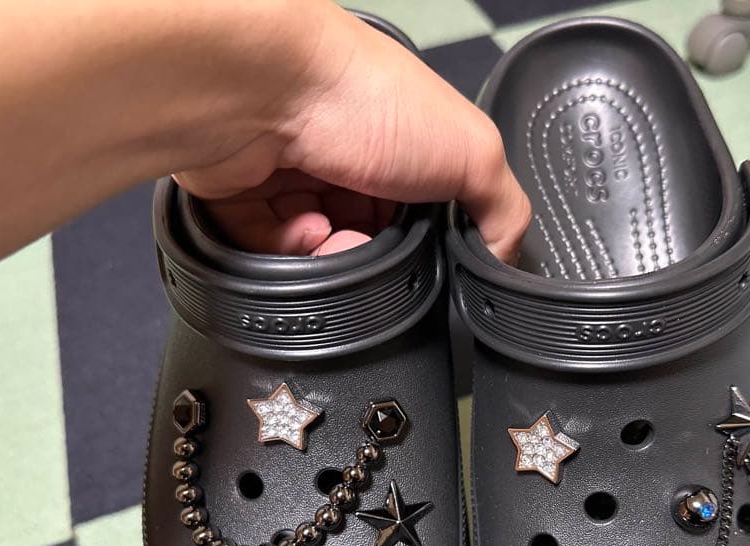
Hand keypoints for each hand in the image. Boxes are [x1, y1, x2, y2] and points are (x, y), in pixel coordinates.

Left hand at [174, 6, 529, 260]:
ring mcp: (295, 176)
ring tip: (331, 236)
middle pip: (369, 240)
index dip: (429, 242)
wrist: (268, 84)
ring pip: (319, 253)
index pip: (425, 214)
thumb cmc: (367, 97)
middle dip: (376, 256)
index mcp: (406, 141)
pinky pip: (269, 252)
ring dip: (331, 258)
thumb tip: (502, 258)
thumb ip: (503, 210)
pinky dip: (288, 251)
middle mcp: (349, 155)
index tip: (430, 252)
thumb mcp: (476, 153)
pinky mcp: (245, 196)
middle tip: (377, 247)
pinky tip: (303, 231)